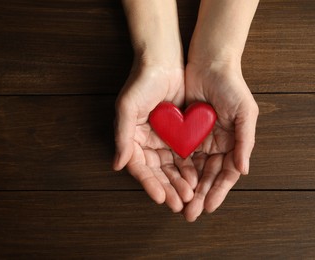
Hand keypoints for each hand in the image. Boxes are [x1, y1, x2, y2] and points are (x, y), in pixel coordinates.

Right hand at [113, 65, 196, 211]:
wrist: (163, 61)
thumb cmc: (141, 81)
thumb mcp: (128, 107)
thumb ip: (123, 136)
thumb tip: (117, 165)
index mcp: (132, 138)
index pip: (140, 167)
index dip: (149, 183)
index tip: (161, 197)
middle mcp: (147, 141)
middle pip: (157, 172)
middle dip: (167, 188)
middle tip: (179, 204)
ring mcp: (164, 139)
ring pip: (172, 167)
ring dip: (179, 182)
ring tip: (189, 196)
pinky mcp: (179, 133)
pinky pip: (185, 155)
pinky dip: (190, 168)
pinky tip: (197, 179)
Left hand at [183, 62, 258, 220]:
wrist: (209, 63)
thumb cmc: (232, 86)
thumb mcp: (245, 113)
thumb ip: (245, 142)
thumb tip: (243, 171)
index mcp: (233, 143)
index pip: (226, 174)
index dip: (218, 191)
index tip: (208, 207)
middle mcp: (217, 145)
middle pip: (208, 176)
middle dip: (200, 195)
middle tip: (190, 213)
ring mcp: (200, 140)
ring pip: (193, 170)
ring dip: (187, 187)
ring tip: (179, 204)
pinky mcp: (184, 132)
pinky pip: (180, 154)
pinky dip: (177, 170)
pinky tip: (171, 182)